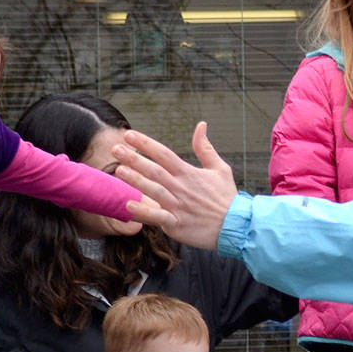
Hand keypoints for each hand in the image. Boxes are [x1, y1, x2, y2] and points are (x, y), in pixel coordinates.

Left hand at [115, 123, 237, 249]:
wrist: (237, 226)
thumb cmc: (227, 197)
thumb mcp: (220, 168)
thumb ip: (205, 148)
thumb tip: (201, 125)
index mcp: (190, 173)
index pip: (164, 154)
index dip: (145, 144)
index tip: (129, 135)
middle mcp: (182, 188)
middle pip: (154, 170)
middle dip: (134, 158)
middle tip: (115, 149)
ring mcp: (178, 206)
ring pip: (153, 190)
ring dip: (135, 180)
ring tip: (119, 170)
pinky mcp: (177, 224)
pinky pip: (157, 217)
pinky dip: (143, 211)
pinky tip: (128, 205)